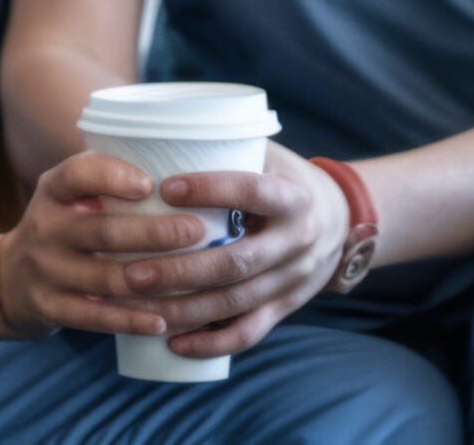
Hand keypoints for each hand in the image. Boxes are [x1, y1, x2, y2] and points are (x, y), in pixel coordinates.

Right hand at [0, 151, 215, 338]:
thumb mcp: (68, 194)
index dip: (113, 177)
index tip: (151, 183)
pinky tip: (161, 322)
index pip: (77, 174)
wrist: (9, 277)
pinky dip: (130, 320)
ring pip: (104, 277)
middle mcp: (45, 227)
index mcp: (53, 191)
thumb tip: (183, 163)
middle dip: (154, 232)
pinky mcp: (49, 307)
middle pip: (103, 231)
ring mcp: (45, 270)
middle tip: (198, 230)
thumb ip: (106, 179)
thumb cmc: (62, 226)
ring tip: (192, 276)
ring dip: (152, 279)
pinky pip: (95, 316)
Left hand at [118, 143, 349, 359]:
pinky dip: (211, 343)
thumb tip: (155, 131)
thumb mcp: (269, 155)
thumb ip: (227, 147)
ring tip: (137, 304)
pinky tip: (173, 342)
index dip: (211, 189)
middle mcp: (297, 242)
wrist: (342, 219)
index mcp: (293, 197)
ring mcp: (292, 280)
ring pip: (236, 302)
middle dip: (181, 270)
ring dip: (184, 308)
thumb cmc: (284, 177)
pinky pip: (248, 332)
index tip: (165, 187)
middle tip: (130, 270)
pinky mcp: (285, 307)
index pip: (253, 191)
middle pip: (237, 262)